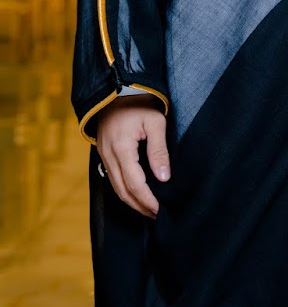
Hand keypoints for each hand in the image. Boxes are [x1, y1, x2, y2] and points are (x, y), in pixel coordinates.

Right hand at [96, 98, 170, 216]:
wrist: (117, 90)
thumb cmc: (140, 104)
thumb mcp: (155, 123)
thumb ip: (159, 151)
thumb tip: (164, 178)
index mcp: (122, 148)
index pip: (134, 183)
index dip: (147, 199)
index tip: (159, 209)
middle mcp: (109, 156)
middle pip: (122, 191)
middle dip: (140, 206)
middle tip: (156, 215)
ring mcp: (104, 156)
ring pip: (116, 187)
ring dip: (131, 201)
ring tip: (148, 210)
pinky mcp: (104, 155)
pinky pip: (113, 179)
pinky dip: (124, 191)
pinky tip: (137, 195)